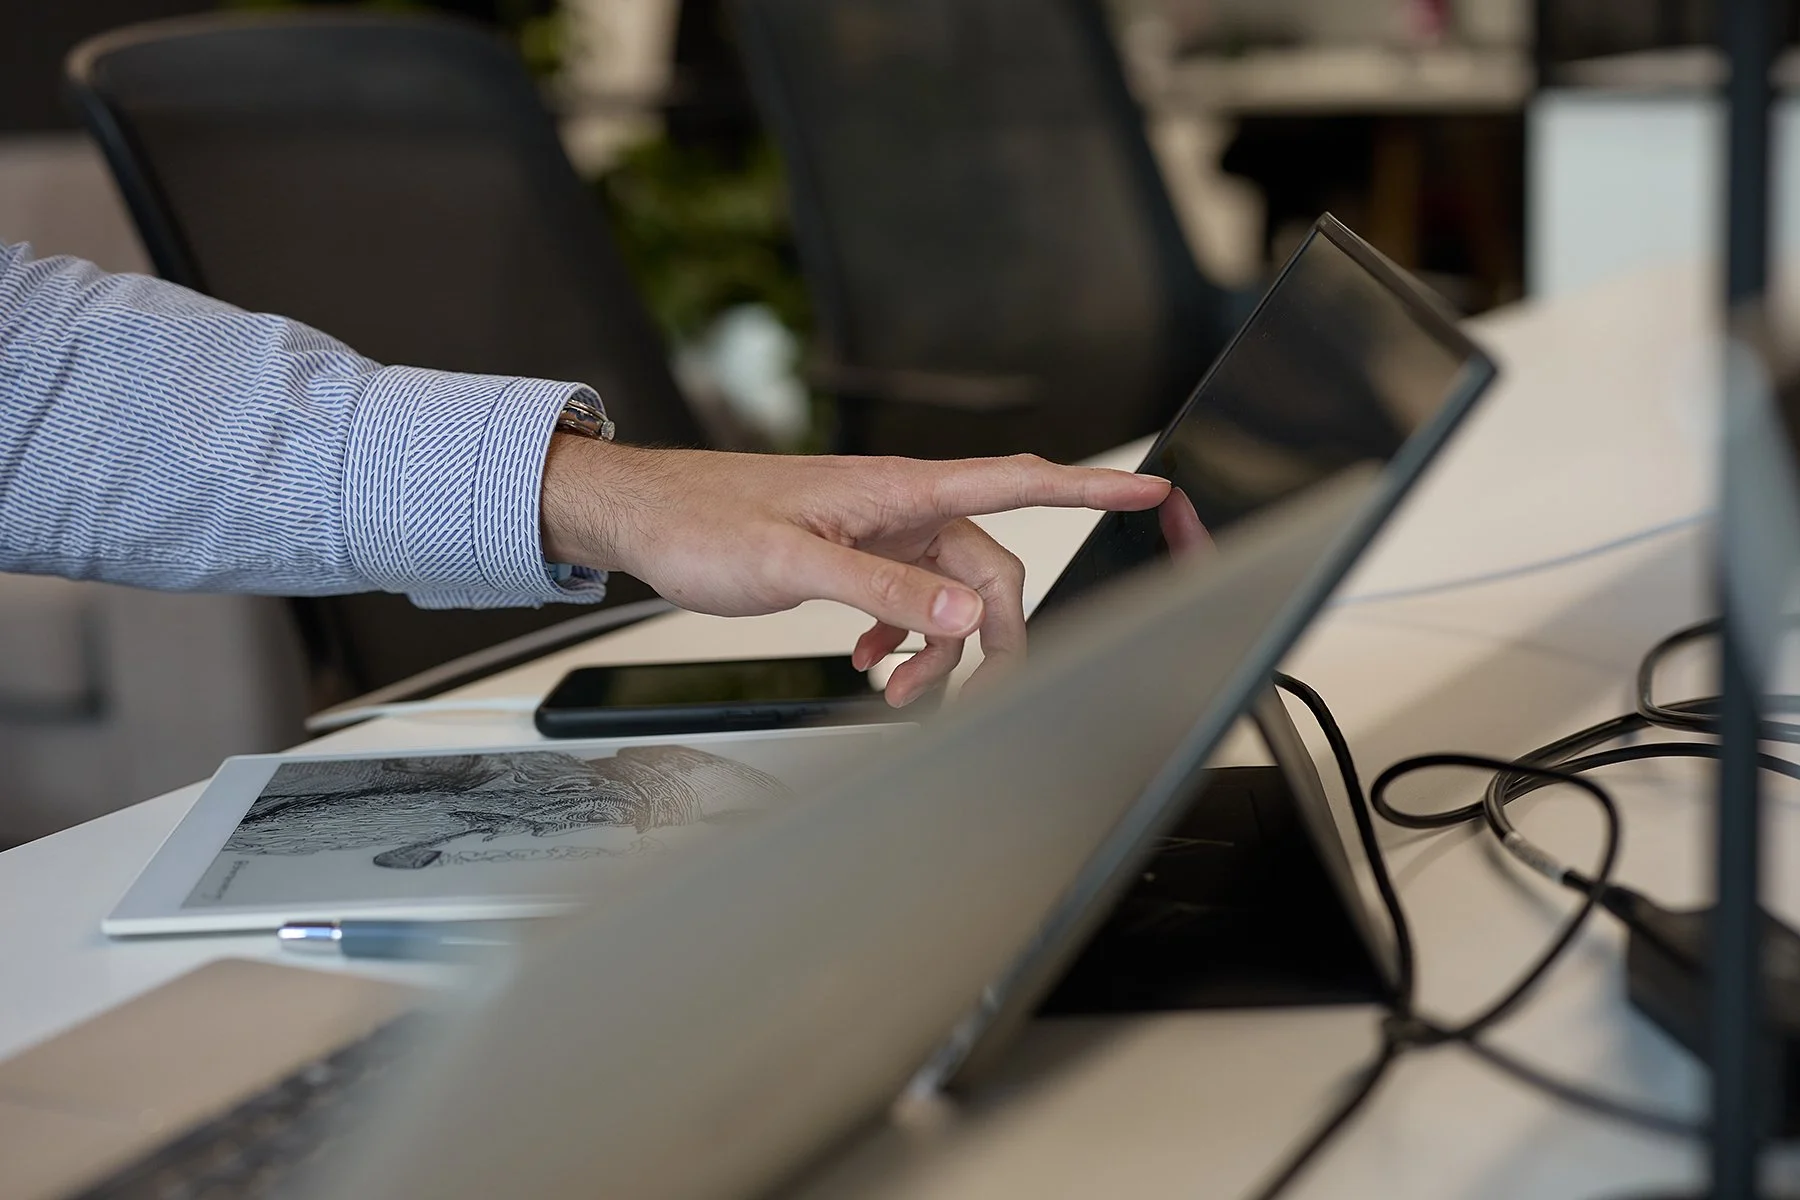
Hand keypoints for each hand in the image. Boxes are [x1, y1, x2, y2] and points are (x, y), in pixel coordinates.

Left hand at [541, 439, 1170, 704]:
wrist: (643, 517)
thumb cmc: (702, 519)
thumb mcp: (794, 561)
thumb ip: (884, 589)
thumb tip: (968, 615)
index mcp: (898, 492)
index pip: (1017, 482)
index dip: (1092, 490)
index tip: (1155, 491)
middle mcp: (900, 508)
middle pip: (990, 568)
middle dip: (990, 632)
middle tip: (967, 694)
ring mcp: (879, 532)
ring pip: (949, 595)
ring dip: (937, 648)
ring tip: (890, 686)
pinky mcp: (854, 554)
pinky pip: (910, 601)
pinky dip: (904, 638)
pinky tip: (870, 662)